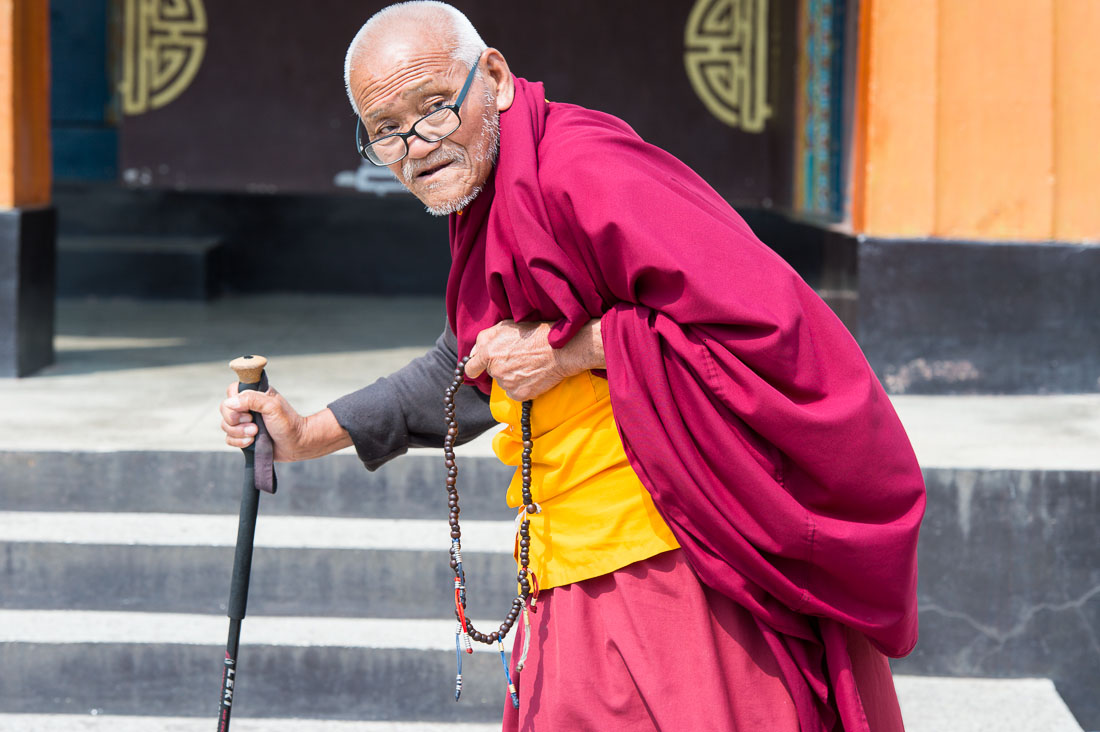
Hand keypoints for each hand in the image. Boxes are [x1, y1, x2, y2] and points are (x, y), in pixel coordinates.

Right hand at [220, 383, 348, 461]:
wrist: (297, 444)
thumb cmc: (289, 423)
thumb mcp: (272, 406)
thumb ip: (252, 399)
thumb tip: (230, 402)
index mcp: (255, 395)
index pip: (232, 391)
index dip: (234, 401)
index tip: (247, 410)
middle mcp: (248, 407)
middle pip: (225, 409)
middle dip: (235, 420)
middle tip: (253, 424)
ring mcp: (244, 423)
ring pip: (225, 426)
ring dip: (239, 432)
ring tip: (255, 434)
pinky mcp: (244, 437)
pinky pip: (229, 439)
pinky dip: (239, 442)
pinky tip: (252, 442)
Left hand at [464, 319, 604, 401]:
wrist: (561, 350)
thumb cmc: (537, 334)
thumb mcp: (508, 325)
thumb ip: (487, 337)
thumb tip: (476, 351)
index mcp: (488, 351)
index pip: (470, 367)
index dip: (475, 368)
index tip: (478, 369)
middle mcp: (494, 369)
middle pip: (491, 373)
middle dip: (500, 367)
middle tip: (517, 359)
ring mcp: (506, 383)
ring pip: (504, 382)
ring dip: (512, 377)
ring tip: (529, 365)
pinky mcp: (519, 394)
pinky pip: (515, 392)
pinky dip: (522, 386)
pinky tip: (533, 375)